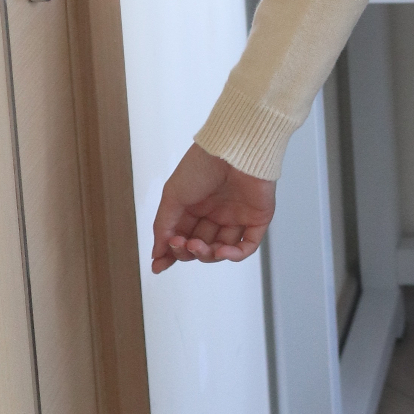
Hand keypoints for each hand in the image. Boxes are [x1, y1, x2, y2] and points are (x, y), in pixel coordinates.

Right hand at [150, 142, 275, 271]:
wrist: (234, 148)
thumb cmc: (203, 164)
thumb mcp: (172, 195)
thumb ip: (163, 226)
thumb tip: (156, 255)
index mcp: (196, 205)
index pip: (182, 236)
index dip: (171, 252)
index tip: (159, 265)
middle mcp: (216, 212)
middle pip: (200, 246)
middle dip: (188, 251)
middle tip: (182, 244)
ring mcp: (236, 216)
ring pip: (221, 249)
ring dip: (208, 255)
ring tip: (198, 245)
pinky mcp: (257, 218)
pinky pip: (247, 245)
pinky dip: (234, 255)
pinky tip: (220, 251)